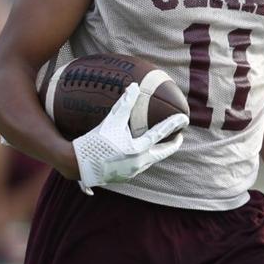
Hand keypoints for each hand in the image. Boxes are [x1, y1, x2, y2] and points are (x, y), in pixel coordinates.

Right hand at [72, 83, 188, 193]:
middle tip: (179, 137)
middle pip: (163, 153)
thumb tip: (134, 86)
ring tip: (160, 144)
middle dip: (172, 144)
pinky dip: (144, 158)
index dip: (173, 124)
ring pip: (151, 160)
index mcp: (138, 149)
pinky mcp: (125, 176)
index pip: (161, 134)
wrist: (78, 164)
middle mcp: (139, 162)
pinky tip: (140, 154)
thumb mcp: (111, 120)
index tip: (185, 119)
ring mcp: (133, 171)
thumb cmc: (95, 140)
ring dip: (157, 152)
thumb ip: (124, 104)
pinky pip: (140, 166)